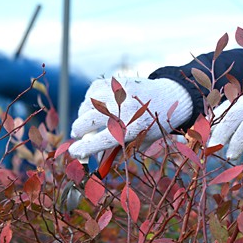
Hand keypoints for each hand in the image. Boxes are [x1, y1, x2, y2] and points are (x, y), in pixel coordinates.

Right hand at [69, 77, 192, 158]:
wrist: (167, 97)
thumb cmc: (151, 125)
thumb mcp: (140, 142)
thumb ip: (118, 151)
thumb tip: (95, 160)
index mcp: (134, 127)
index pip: (102, 140)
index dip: (85, 148)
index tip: (74, 152)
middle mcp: (125, 109)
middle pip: (89, 121)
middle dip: (78, 131)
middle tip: (78, 135)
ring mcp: (119, 92)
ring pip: (87, 106)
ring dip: (83, 116)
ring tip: (89, 122)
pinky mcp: (115, 82)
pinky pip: (92, 93)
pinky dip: (90, 102)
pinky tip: (98, 107)